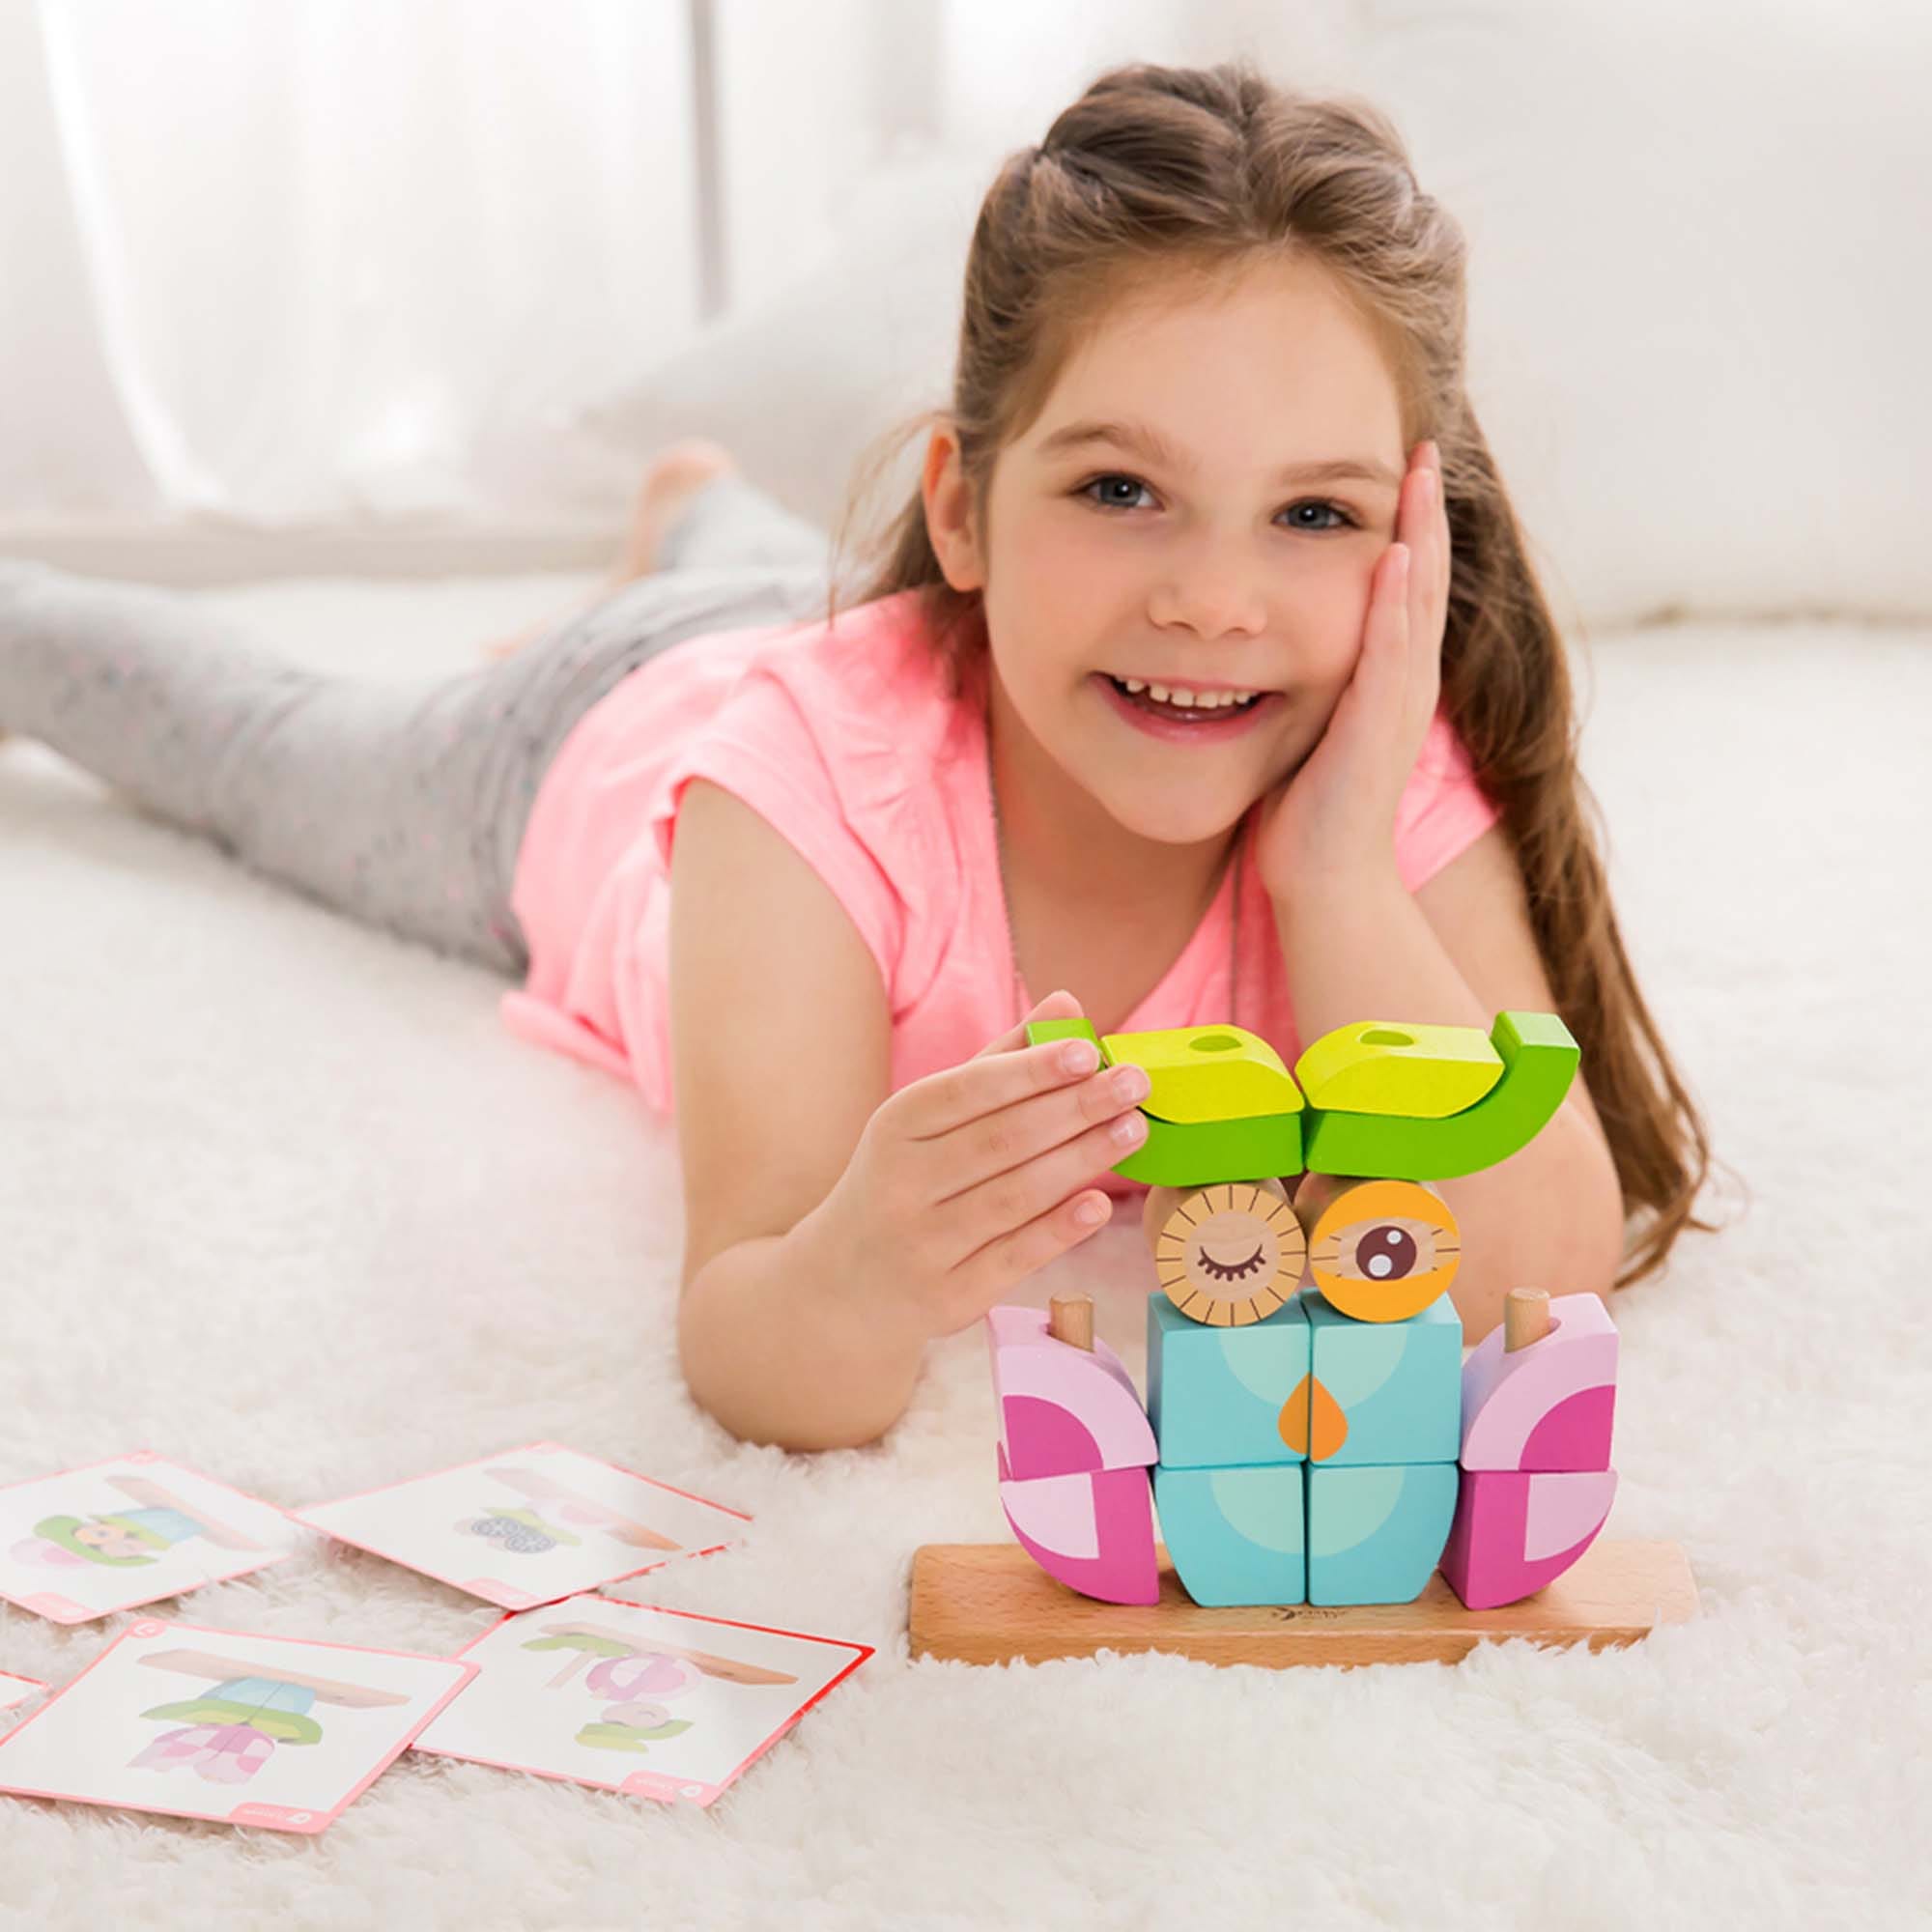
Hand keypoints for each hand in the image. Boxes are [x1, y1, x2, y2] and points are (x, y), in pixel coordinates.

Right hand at [804, 990, 1152, 1345]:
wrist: (845, 1282)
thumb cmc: (906, 1180)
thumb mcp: (930, 1120)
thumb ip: (1001, 1061)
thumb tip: (1067, 1004)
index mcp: (897, 1126)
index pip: (969, 1090)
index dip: (1031, 1071)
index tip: (1090, 1051)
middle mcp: (902, 1183)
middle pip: (1001, 1141)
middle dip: (1074, 1109)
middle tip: (1134, 1084)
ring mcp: (924, 1244)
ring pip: (1014, 1197)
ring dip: (1080, 1161)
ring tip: (1133, 1130)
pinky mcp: (949, 1296)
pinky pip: (1014, 1257)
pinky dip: (1059, 1230)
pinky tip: (1099, 1203)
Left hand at [1253, 439, 1450, 897]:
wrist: (1325, 881)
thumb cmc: (1307, 813)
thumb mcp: (1304, 728)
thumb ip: (1302, 685)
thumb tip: (1261, 651)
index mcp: (1389, 680)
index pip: (1405, 588)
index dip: (1407, 527)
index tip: (1400, 469)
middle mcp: (1406, 683)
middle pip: (1425, 579)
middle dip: (1424, 511)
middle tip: (1424, 445)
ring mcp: (1399, 703)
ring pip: (1419, 603)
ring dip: (1420, 536)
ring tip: (1418, 474)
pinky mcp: (1379, 726)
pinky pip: (1391, 652)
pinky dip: (1397, 603)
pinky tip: (1395, 555)